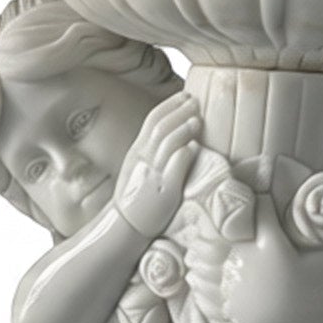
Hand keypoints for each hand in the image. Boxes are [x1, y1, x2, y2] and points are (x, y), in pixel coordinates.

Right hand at [113, 92, 201, 237]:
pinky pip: (174, 168)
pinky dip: (184, 154)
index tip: (186, 96)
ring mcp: (154, 175)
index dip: (170, 105)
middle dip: (179, 111)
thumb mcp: (138, 166)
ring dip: (183, 129)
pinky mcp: (165, 192)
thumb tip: (173, 131)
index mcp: (138, 151)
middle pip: (161, 127)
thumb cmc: (136, 196)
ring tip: (197, 120)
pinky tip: (193, 147)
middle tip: (196, 102)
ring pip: (168, 144)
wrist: (125, 225)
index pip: (152, 119)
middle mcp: (144, 160)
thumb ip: (152, 149)